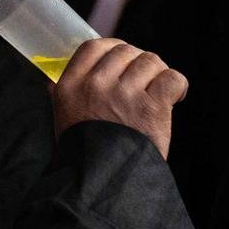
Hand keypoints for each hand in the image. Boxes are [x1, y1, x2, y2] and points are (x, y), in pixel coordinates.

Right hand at [50, 37, 187, 158]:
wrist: (104, 182)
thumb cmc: (85, 155)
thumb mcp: (62, 119)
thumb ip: (61, 95)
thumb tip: (51, 80)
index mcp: (71, 86)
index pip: (94, 46)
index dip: (113, 46)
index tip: (124, 56)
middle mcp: (96, 86)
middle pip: (125, 51)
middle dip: (139, 61)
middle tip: (144, 80)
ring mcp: (125, 95)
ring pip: (150, 61)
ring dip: (158, 74)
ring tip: (157, 93)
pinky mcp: (152, 107)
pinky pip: (171, 78)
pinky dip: (177, 85)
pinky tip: (174, 98)